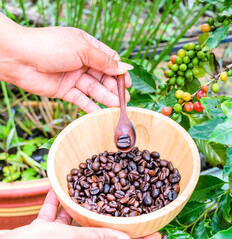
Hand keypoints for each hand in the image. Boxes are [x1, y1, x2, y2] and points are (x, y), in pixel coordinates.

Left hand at [0, 13, 132, 112]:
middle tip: (125, 100)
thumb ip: (105, 62)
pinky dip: (90, 106)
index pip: (110, 60)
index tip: (127, 83)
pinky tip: (100, 112)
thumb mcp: (83, 50)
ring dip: (106, 98)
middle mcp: (82, 62)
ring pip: (94, 89)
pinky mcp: (65, 90)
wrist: (18, 58)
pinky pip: (81, 99)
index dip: (120, 72)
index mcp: (87, 47)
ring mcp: (73, 77)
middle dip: (115, 88)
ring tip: (117, 107)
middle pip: (104, 77)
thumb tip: (126, 68)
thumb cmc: (50, 46)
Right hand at [0, 190, 161, 238]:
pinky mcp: (44, 226)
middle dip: (116, 214)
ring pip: (78, 214)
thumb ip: (97, 236)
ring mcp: (60, 233)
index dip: (139, 238)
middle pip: (102, 225)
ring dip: (85, 201)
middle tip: (134, 201)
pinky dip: (59, 198)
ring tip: (99, 185)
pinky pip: (55, 209)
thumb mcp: (69, 238)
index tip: (159, 233)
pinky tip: (64, 183)